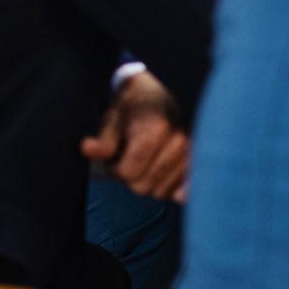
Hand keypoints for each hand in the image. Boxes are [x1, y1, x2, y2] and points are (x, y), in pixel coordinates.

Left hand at [81, 71, 190, 202]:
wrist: (163, 94)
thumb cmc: (134, 107)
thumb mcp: (112, 118)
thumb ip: (103, 140)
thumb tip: (88, 148)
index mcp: (156, 128)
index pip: (128, 173)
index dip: (114, 169)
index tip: (115, 156)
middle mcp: (180, 142)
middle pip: (143, 187)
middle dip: (131, 177)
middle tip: (130, 158)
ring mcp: (193, 155)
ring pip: (161, 193)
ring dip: (150, 183)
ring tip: (148, 161)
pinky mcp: (200, 165)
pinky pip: (182, 195)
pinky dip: (169, 188)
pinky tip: (164, 173)